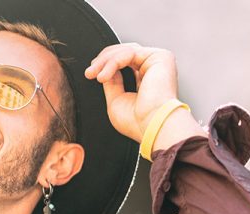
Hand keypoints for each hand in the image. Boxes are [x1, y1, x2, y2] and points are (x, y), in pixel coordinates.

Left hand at [84, 43, 202, 148]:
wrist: (152, 127)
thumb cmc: (138, 122)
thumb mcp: (115, 100)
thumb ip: (112, 82)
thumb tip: (105, 70)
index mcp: (146, 80)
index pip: (124, 63)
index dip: (106, 64)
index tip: (91, 73)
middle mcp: (154, 70)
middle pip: (124, 53)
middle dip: (102, 61)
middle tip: (89, 72)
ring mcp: (158, 62)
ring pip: (124, 51)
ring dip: (104, 62)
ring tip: (94, 74)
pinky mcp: (160, 57)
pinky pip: (129, 52)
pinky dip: (113, 62)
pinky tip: (104, 75)